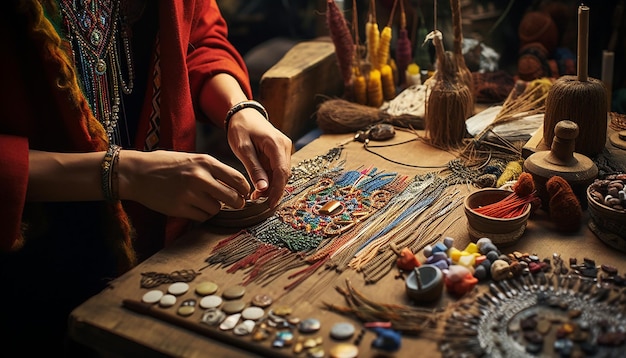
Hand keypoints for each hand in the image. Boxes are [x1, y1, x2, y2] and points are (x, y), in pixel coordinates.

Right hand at [118, 150, 250, 221]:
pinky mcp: (180, 208)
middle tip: (235, 204)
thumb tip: (236, 186)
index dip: (245, 190)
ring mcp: (190, 193)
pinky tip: (194, 207)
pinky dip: (202, 215)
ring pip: (217, 209)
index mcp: (205, 162)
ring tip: (205, 201)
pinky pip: (202, 217)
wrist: (137, 173)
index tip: (245, 194)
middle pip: (232, 198)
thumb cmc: (167, 165)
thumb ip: (214, 171)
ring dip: (215, 208)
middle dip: (236, 203)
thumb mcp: (193, 159)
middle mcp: (200, 177)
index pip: (237, 178)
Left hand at [227, 108, 291, 207]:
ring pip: (282, 174)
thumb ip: (254, 169)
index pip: (282, 173)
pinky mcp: (280, 152)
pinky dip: (270, 179)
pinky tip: (260, 185)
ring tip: (256, 194)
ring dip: (271, 186)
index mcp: (277, 144)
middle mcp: (285, 146)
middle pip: (284, 175)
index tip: (270, 204)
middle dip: (273, 190)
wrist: (243, 114)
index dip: (277, 191)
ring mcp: (284, 149)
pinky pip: (278, 169)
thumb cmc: (241, 128)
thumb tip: (263, 189)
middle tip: (257, 200)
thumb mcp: (243, 149)